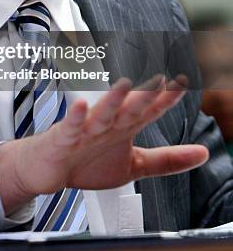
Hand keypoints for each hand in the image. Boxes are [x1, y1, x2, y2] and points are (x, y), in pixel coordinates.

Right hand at [0, 75, 208, 215]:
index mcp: (125, 127)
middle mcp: (107, 124)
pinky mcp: (63, 139)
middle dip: (143, 96)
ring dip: (112, 101)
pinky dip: (74, 118)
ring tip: (124, 86)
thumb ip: (168, 160)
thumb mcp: (135, 165)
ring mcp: (85, 130)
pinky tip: (80, 107)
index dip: (166, 99)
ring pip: (101, 114)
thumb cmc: (86, 161)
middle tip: (160, 80)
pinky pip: (69, 128)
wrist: (48, 170)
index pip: (149, 111)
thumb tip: (202, 154)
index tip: (183, 85)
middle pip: (128, 109)